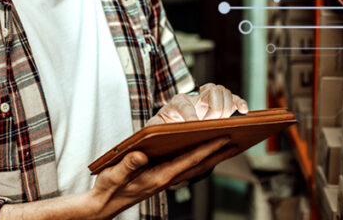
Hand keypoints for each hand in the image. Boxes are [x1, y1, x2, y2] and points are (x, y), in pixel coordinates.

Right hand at [86, 137, 241, 218]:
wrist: (104, 205)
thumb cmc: (109, 188)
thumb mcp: (113, 175)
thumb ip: (127, 165)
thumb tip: (140, 155)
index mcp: (159, 177)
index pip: (189, 161)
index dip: (207, 149)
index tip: (224, 138)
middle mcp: (167, 179)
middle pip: (199, 165)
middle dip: (218, 153)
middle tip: (238, 140)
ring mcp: (166, 179)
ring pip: (195, 167)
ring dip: (212, 156)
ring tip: (227, 144)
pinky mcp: (162, 178)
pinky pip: (186, 167)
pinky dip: (199, 158)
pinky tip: (203, 152)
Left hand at [147, 83, 248, 125]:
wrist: (168, 125)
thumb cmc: (162, 129)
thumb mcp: (153, 130)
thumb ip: (152, 130)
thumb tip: (154, 139)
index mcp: (176, 102)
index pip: (184, 104)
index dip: (190, 114)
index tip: (194, 125)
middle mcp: (193, 97)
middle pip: (210, 91)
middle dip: (213, 109)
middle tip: (210, 123)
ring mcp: (207, 99)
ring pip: (222, 91)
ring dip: (225, 107)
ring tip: (220, 122)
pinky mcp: (217, 105)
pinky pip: (233, 99)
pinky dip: (240, 102)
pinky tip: (244, 111)